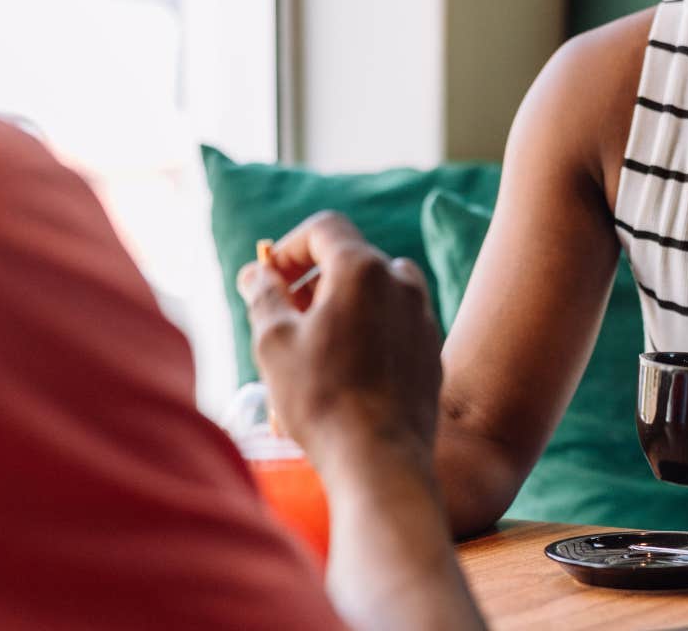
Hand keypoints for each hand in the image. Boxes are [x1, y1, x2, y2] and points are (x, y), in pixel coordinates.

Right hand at [239, 211, 442, 469]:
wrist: (381, 459)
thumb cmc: (321, 398)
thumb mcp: (274, 342)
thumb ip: (264, 296)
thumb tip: (256, 273)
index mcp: (363, 269)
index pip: (325, 228)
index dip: (288, 247)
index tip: (268, 278)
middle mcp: (402, 282)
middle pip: (351, 257)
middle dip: (312, 277)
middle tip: (283, 311)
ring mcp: (422, 315)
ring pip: (376, 289)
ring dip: (342, 301)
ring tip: (313, 338)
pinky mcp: (431, 348)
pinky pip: (394, 320)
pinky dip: (367, 326)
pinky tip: (345, 365)